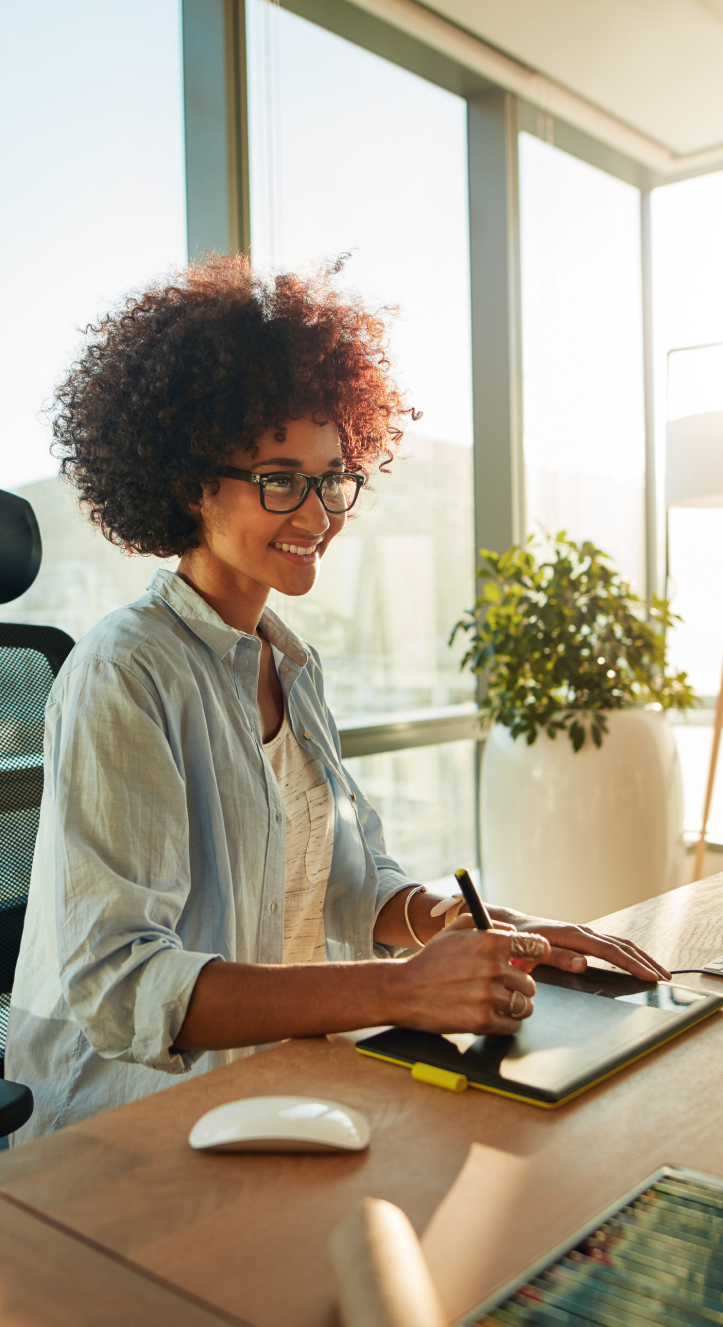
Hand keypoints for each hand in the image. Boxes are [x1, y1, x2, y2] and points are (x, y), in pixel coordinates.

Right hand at [393, 918, 550, 1035]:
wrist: (403, 990)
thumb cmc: (430, 960)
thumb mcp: (455, 929)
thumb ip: (489, 924)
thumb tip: (515, 932)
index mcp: (490, 942)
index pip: (536, 946)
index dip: (537, 954)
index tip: (534, 960)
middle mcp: (493, 967)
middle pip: (530, 983)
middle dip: (518, 986)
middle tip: (502, 987)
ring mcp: (488, 996)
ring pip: (524, 1006)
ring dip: (514, 1007)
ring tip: (498, 1003)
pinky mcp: (482, 1021)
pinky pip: (511, 1025)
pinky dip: (505, 1023)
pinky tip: (491, 1015)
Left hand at [512, 917, 670, 980]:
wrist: (514, 927)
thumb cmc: (520, 943)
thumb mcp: (533, 953)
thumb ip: (557, 958)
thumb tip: (583, 963)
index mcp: (574, 936)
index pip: (611, 952)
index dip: (632, 964)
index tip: (650, 976)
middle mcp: (584, 932)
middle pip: (624, 946)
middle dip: (646, 962)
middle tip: (665, 979)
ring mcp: (587, 934)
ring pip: (622, 944)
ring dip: (643, 958)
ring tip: (661, 973)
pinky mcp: (586, 939)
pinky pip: (614, 946)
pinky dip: (631, 954)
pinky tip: (640, 964)